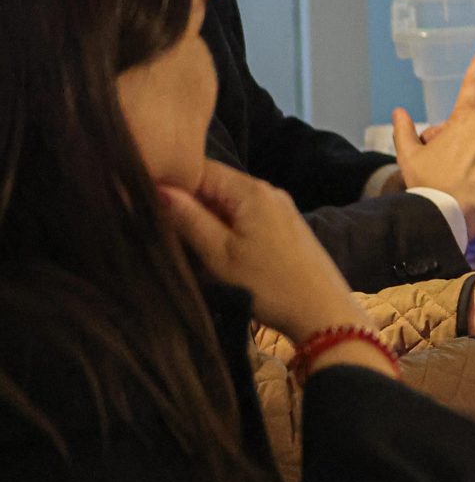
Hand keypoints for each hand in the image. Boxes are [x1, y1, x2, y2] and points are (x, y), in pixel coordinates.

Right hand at [159, 159, 365, 350]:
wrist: (322, 312)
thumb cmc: (268, 285)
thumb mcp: (219, 254)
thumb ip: (188, 218)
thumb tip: (159, 187)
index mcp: (251, 191)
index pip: (200, 168)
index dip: (171, 181)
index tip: (145, 202)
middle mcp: (268, 191)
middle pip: (215, 185)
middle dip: (187, 203)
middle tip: (158, 226)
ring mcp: (280, 208)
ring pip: (228, 203)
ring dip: (205, 219)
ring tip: (181, 241)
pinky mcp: (285, 227)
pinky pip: (245, 217)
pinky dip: (225, 228)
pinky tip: (213, 249)